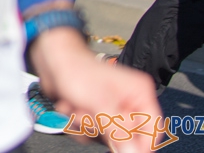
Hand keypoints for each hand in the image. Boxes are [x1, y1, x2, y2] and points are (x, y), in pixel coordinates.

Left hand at [31, 27, 160, 151]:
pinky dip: (78, 124)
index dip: (142, 144)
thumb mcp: (100, 104)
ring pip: (107, 136)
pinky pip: (92, 132)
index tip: (125, 151)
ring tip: (75, 108)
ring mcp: (111, 109)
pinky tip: (69, 107)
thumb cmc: (76, 71)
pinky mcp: (95, 113)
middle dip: (103, 131)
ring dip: (87, 127)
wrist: (50, 59)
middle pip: (128, 136)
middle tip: (88, 117)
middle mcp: (129, 102)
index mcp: (140, 93)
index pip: (153, 128)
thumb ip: (119, 132)